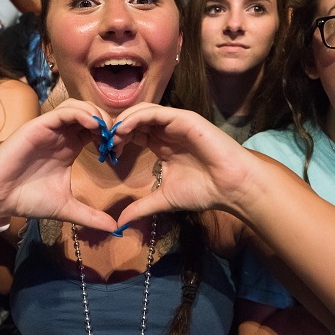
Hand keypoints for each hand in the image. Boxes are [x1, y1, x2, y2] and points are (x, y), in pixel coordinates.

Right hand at [0, 100, 119, 231]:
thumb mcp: (66, 208)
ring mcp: (50, 128)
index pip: (96, 130)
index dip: (111, 136)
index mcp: (70, 147)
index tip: (118, 153)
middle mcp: (61, 134)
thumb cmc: (27, 198)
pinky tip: (92, 125)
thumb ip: (90, 215)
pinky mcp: (38, 125)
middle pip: (90, 112)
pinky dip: (80, 113)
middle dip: (107, 122)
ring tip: (106, 131)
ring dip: (95, 114)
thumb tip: (115, 229)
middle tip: (116, 139)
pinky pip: (63, 111)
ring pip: (78, 106)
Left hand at [109, 103, 261, 223]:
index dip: (117, 139)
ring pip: (142, 111)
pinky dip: (137, 117)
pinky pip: (156, 112)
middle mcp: (168, 130)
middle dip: (116, 128)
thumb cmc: (205, 191)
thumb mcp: (164, 199)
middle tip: (102, 141)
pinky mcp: (184, 118)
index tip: (104, 153)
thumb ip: (142, 207)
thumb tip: (120, 223)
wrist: (232, 187)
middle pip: (134, 119)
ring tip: (111, 135)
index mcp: (162, 144)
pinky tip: (124, 129)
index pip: (134, 133)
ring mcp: (176, 122)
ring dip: (124, 121)